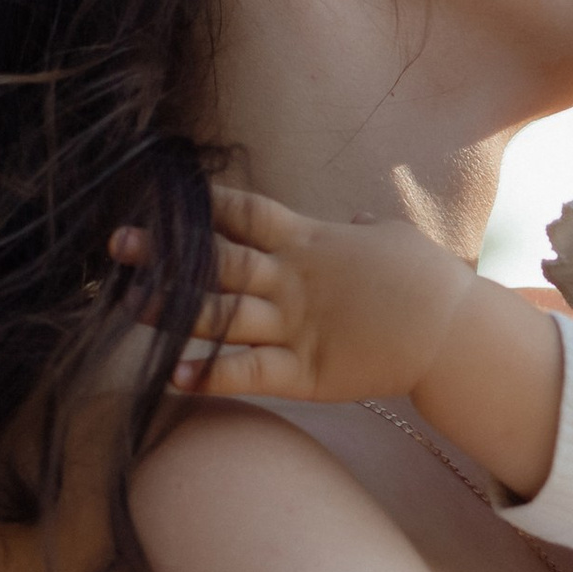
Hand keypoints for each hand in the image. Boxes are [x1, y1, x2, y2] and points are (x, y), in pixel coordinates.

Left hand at [112, 186, 477, 404]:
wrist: (455, 334)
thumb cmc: (426, 280)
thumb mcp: (393, 237)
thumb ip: (364, 226)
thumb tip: (357, 215)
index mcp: (309, 240)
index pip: (243, 212)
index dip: (201, 204)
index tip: (161, 197)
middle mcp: (293, 280)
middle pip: (218, 260)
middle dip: (166, 254)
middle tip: (117, 246)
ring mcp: (297, 326)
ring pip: (224, 315)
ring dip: (174, 312)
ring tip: (130, 308)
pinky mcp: (306, 372)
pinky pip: (248, 372)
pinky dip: (209, 374)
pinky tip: (172, 374)